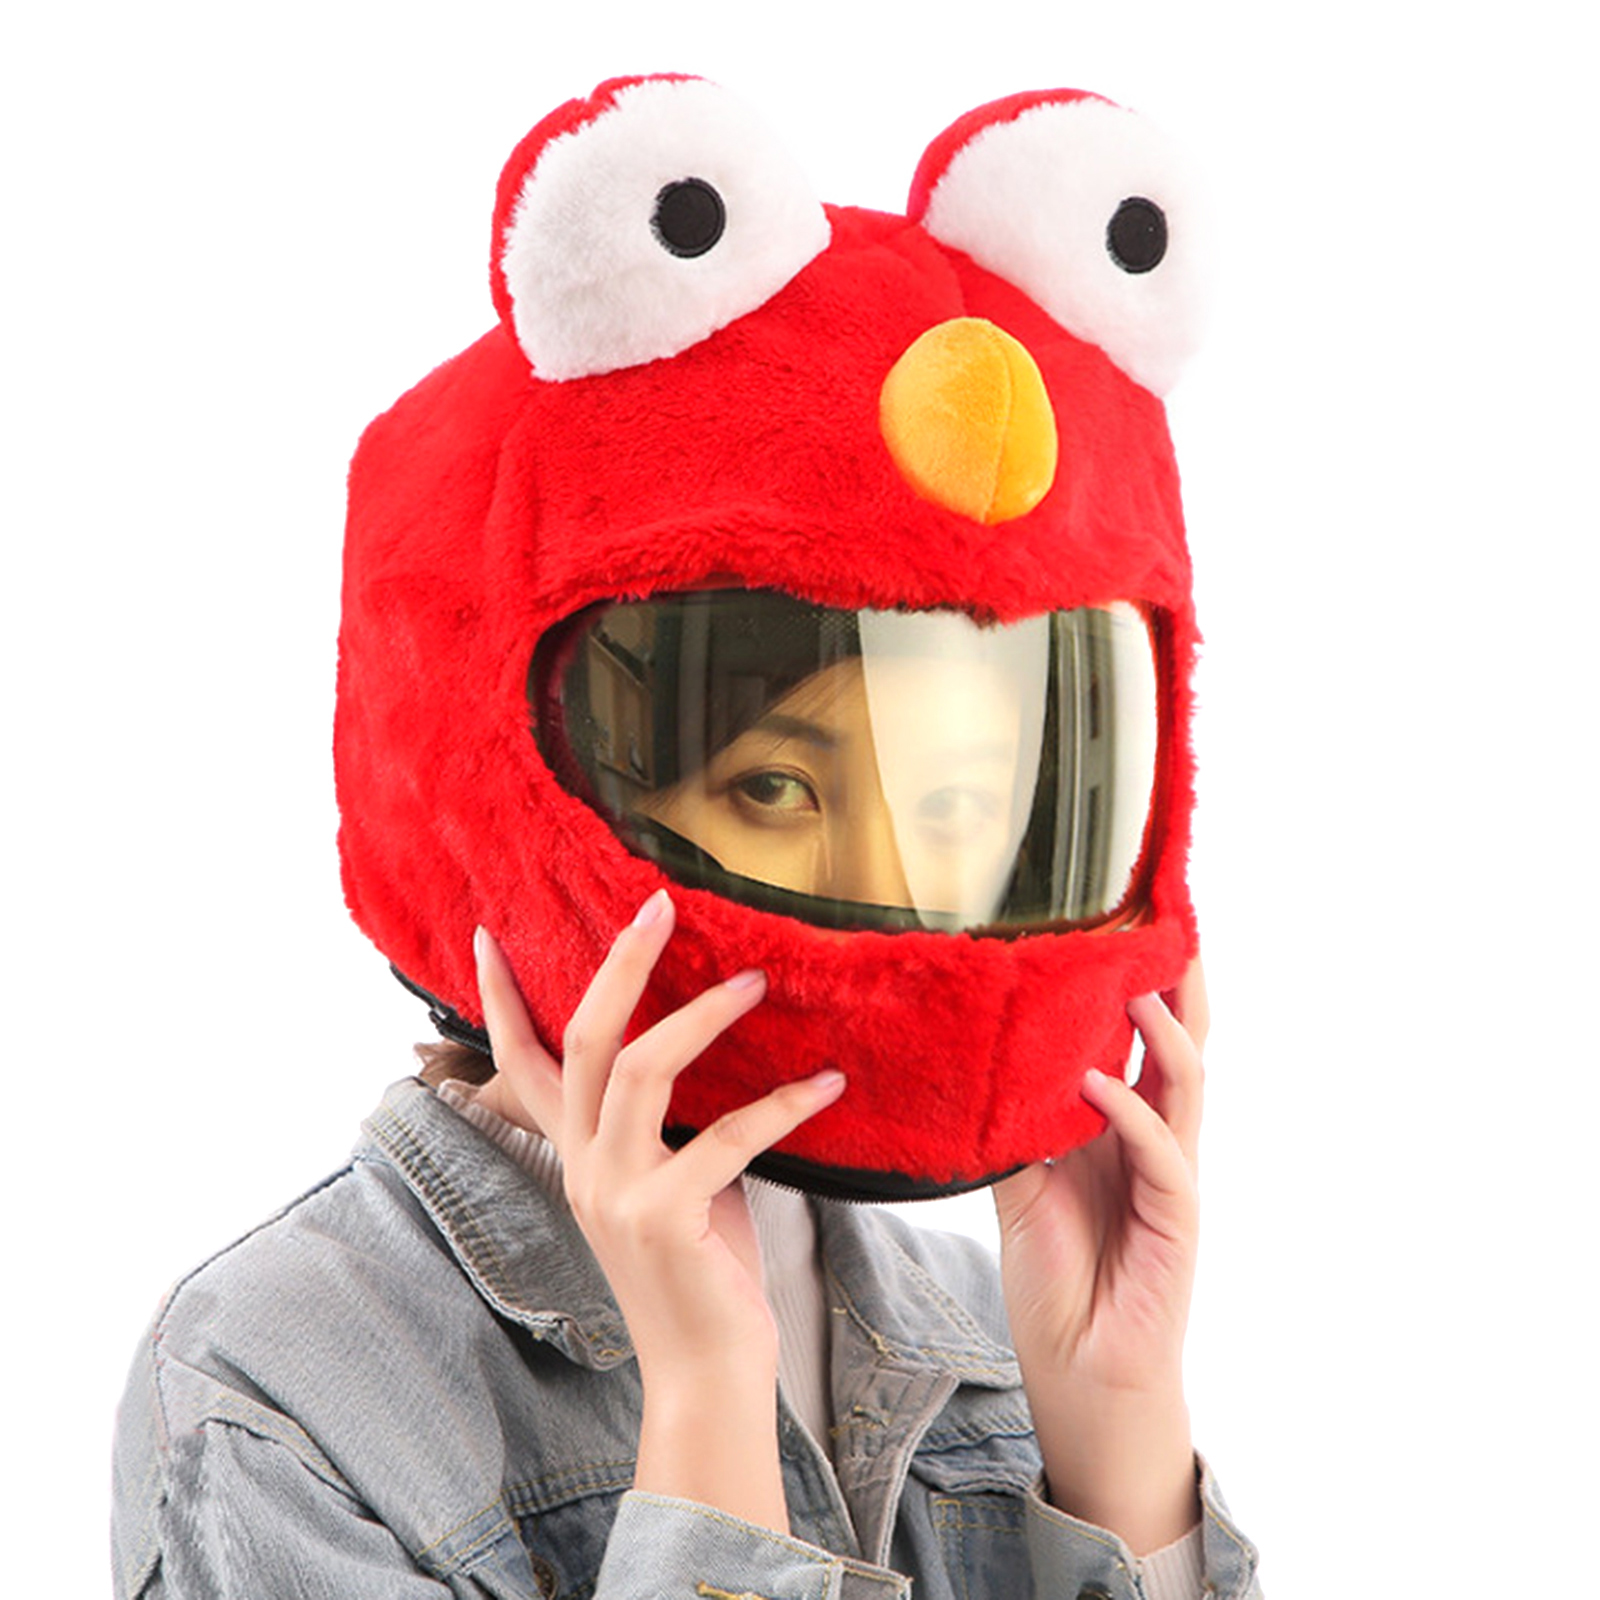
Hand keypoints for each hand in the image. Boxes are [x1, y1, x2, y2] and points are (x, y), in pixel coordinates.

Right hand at [472, 889, 844, 1529]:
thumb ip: (673, 1121)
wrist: (707, 1374)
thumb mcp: (674, 1180)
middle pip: (584, 1039)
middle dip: (619, 965)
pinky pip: (725, 1136)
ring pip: (638, 1069)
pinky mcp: (663, 1219)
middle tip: (659, 905)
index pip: (520, 1065)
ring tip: (756, 981)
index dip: (500, 1001)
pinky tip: (828, 1083)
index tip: (484, 935)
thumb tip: (719, 1045)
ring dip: (701, 1016)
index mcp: (578, 1155)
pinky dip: (782, 1105)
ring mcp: (616, 1192)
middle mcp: (583, 1167)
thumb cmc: (702, 1271)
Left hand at [991, 958, 1206, 1553]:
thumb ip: (1013, 1129)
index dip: (1144, 982)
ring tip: (1130, 984)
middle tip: (1165, 920)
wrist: (1083, 1376)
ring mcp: (1172, 1178)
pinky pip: (1162, 1152)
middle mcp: (1156, 1141)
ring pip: (1186, 1084)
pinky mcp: (1177, 1221)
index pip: (1143, 1040)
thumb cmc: (1059, 1281)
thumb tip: (977, 1067)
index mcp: (1122, 1128)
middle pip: (1183, 1043)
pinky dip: (1132, 1113)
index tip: (1129, 920)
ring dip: (1161, 1031)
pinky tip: (1098, 1084)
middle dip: (1179, 983)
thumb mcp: (1021, 1188)